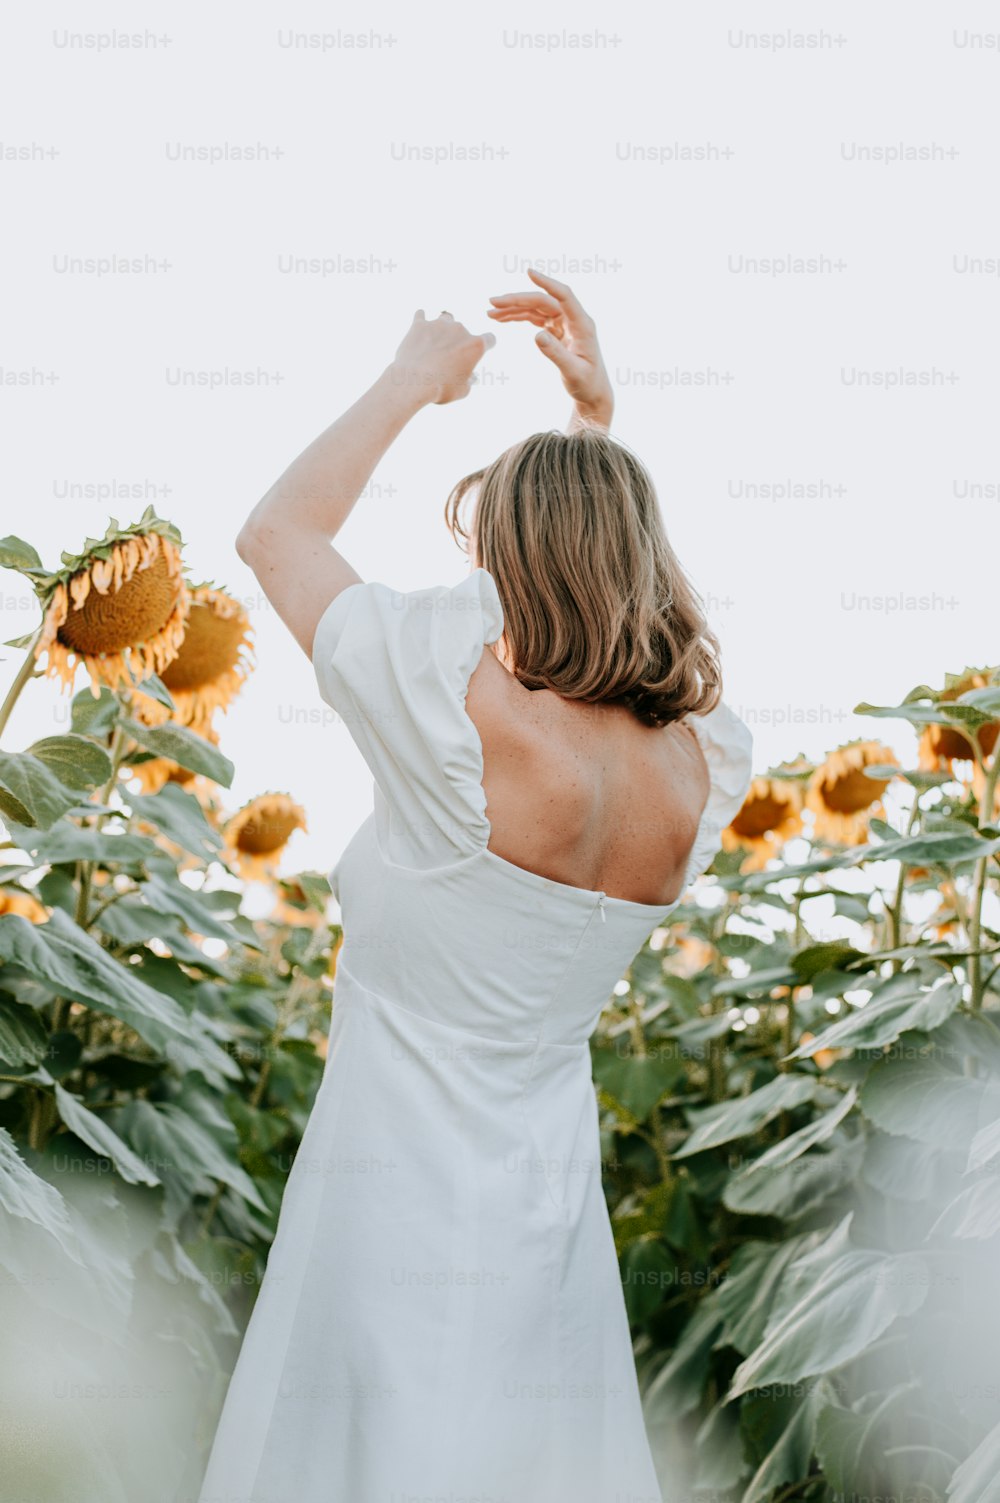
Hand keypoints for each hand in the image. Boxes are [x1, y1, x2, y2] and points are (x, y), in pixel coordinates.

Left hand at [390, 310, 495, 405]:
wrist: (414, 382)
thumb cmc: (441, 389)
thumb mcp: (462, 390)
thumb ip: (468, 381)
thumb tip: (470, 377)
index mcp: (475, 346)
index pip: (490, 339)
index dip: (486, 346)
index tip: (476, 353)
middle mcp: (460, 330)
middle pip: (463, 330)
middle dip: (457, 342)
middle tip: (447, 359)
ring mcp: (439, 324)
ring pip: (445, 319)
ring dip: (442, 329)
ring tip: (435, 342)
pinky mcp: (419, 324)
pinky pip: (421, 315)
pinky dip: (421, 321)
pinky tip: (419, 330)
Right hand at [487, 269, 612, 427]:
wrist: (592, 393)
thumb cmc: (587, 384)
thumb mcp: (572, 372)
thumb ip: (556, 354)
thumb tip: (537, 335)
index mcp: (582, 324)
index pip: (564, 296)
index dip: (547, 283)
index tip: (529, 273)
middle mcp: (573, 320)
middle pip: (543, 301)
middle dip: (518, 299)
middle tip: (492, 302)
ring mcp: (563, 324)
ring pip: (536, 309)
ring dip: (514, 308)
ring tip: (491, 312)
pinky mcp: (556, 331)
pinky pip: (535, 319)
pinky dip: (519, 317)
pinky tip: (503, 318)